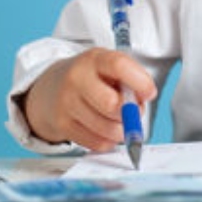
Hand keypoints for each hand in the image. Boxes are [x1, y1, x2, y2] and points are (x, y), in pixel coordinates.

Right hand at [22, 47, 157, 151]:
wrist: (51, 87)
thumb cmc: (91, 77)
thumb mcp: (109, 66)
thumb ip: (131, 77)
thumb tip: (144, 98)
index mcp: (94, 59)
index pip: (119, 66)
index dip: (140, 82)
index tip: (149, 93)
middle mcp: (76, 79)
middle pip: (112, 104)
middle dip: (130, 113)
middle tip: (134, 111)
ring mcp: (66, 103)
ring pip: (107, 129)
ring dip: (122, 130)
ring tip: (120, 121)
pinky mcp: (62, 125)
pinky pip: (97, 143)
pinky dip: (109, 140)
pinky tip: (106, 129)